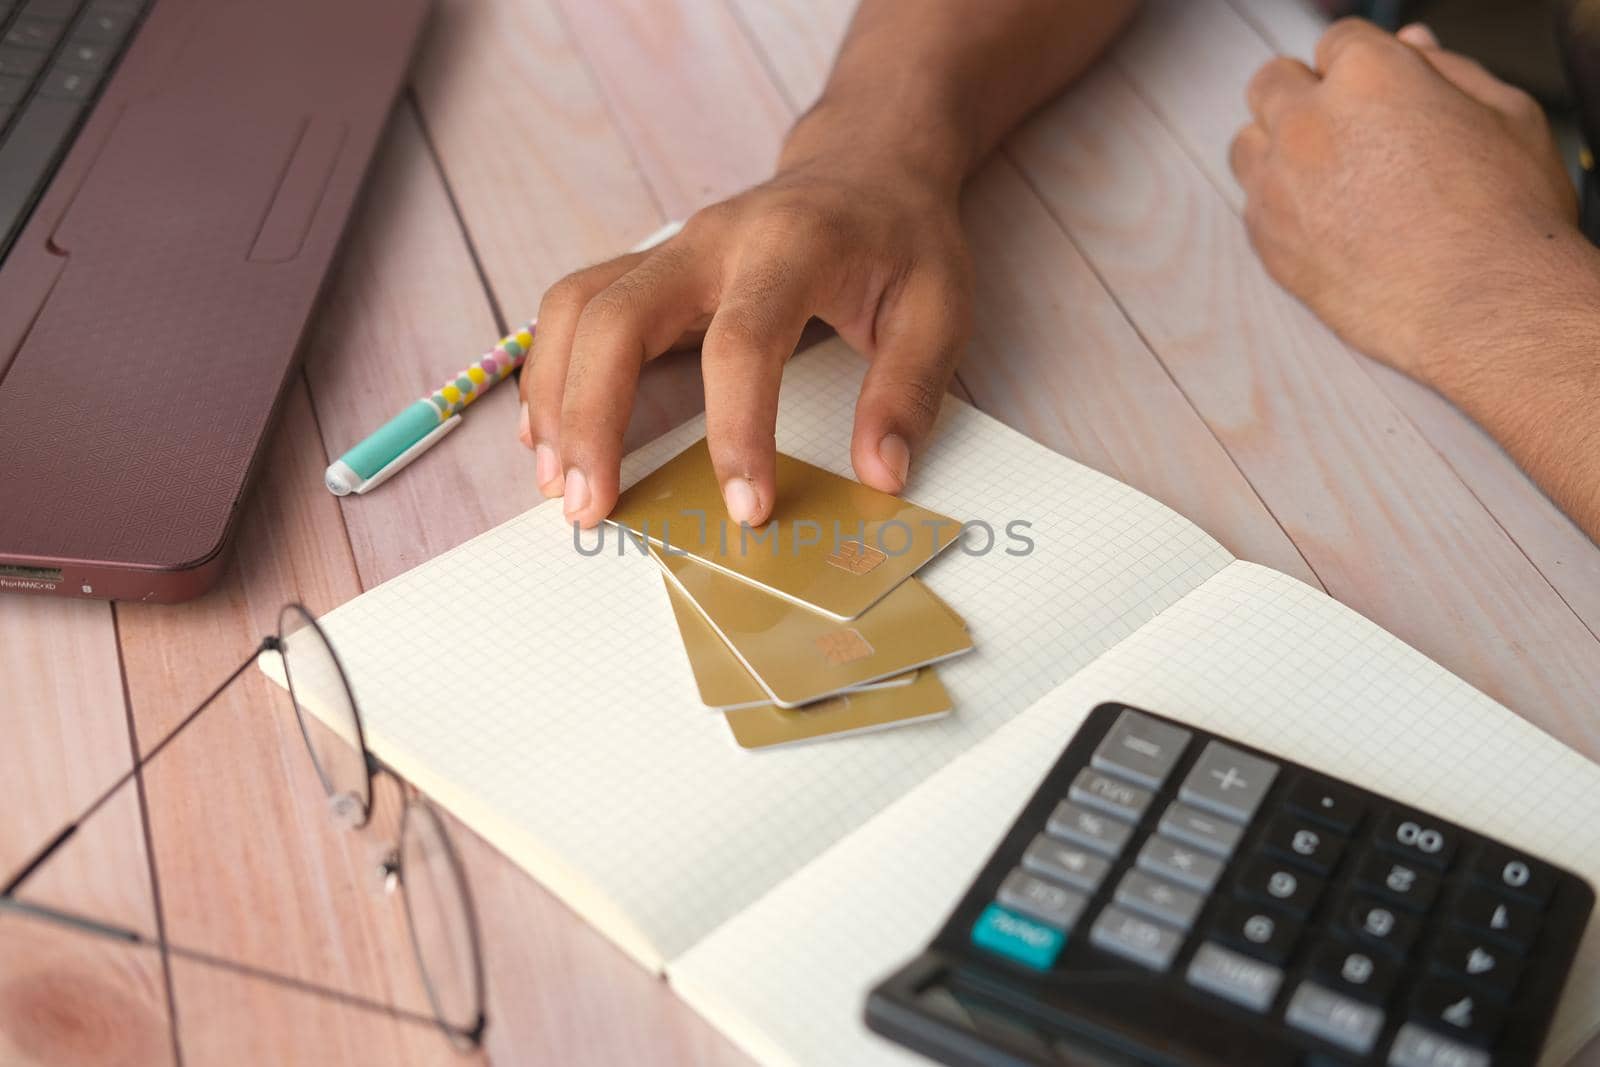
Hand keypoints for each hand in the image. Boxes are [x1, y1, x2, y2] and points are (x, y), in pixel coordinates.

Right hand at [519, 134, 973, 528]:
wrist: (866, 162)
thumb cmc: (902, 239)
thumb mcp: (940, 308)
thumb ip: (908, 391)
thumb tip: (880, 477)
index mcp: (790, 248)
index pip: (741, 343)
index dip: (736, 433)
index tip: (748, 511)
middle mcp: (713, 241)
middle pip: (617, 316)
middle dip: (592, 416)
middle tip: (589, 506)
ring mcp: (671, 250)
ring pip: (577, 308)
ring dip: (555, 397)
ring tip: (559, 484)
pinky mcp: (650, 268)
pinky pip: (576, 309)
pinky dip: (552, 372)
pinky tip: (551, 435)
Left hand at [1230, 19, 1578, 387]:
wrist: (1482, 305)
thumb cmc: (1506, 216)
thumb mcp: (1506, 116)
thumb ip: (1448, 70)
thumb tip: (1410, 46)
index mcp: (1368, 77)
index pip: (1337, 42)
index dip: (1362, 65)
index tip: (1379, 92)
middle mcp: (1307, 124)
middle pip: (1271, 83)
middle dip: (1304, 96)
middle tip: (1348, 129)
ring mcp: (1277, 184)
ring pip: (1247, 143)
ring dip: (1276, 148)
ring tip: (1330, 178)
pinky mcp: (1266, 241)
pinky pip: (1251, 205)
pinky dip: (1277, 206)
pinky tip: (1324, 224)